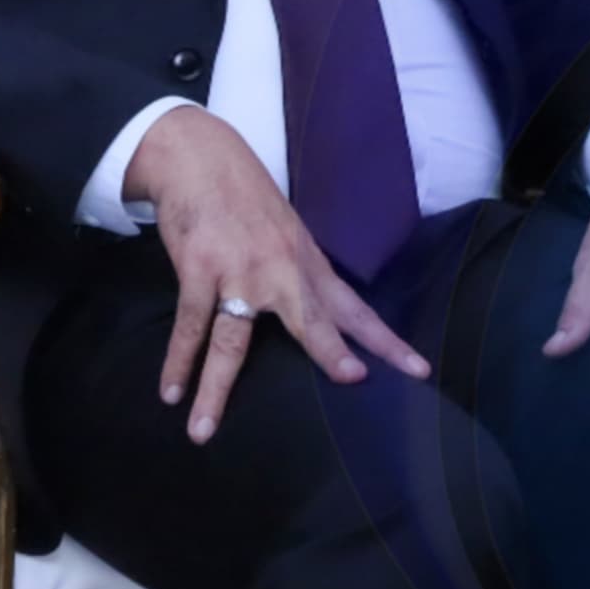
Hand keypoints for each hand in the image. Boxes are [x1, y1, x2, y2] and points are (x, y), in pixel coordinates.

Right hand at [124, 108, 430, 444]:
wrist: (197, 156)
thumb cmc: (243, 196)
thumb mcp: (287, 232)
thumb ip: (301, 272)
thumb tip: (319, 311)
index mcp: (306, 264)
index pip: (354, 309)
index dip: (385, 341)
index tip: (418, 370)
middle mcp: (279, 271)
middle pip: (310, 320)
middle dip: (330, 350)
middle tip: (352, 379)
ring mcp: (237, 273)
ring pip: (231, 343)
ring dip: (215, 390)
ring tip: (203, 431)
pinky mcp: (199, 270)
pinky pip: (190, 326)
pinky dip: (178, 362)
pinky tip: (171, 392)